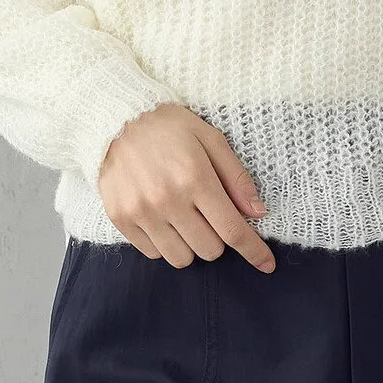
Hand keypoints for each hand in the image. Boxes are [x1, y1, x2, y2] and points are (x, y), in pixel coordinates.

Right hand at [98, 103, 276, 272]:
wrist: (116, 118)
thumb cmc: (169, 126)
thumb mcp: (210, 138)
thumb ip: (236, 177)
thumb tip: (258, 213)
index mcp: (195, 177)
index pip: (232, 229)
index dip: (253, 251)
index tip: (267, 264)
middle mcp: (167, 199)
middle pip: (209, 249)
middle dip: (219, 238)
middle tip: (210, 215)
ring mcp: (141, 212)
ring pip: (181, 258)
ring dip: (192, 245)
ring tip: (185, 218)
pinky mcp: (120, 219)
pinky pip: (153, 253)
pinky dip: (165, 243)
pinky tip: (163, 219)